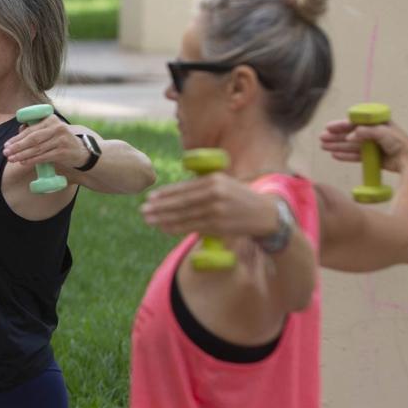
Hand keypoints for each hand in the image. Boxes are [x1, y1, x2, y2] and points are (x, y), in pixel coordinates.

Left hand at [2, 115, 86, 168]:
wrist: (80, 150)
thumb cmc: (59, 140)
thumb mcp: (50, 131)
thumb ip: (36, 130)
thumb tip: (18, 132)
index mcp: (51, 119)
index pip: (31, 129)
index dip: (17, 138)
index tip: (7, 144)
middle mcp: (57, 127)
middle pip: (33, 138)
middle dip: (17, 146)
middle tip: (6, 152)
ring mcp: (61, 140)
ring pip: (37, 149)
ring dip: (22, 155)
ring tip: (12, 159)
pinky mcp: (63, 152)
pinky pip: (44, 157)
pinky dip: (33, 160)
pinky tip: (24, 162)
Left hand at [141, 174, 278, 238]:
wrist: (264, 213)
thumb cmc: (238, 197)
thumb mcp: (223, 183)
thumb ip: (201, 185)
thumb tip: (173, 192)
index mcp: (214, 179)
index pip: (184, 187)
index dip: (165, 194)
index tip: (150, 197)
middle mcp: (215, 193)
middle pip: (181, 202)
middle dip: (159, 207)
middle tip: (143, 210)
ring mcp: (217, 210)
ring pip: (184, 216)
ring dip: (163, 219)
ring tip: (148, 220)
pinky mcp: (219, 225)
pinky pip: (192, 227)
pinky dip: (176, 228)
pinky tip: (164, 228)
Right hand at [319, 119, 407, 173]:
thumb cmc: (399, 143)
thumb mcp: (383, 133)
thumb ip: (367, 132)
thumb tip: (350, 135)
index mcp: (375, 123)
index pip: (354, 122)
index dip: (341, 125)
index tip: (328, 127)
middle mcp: (372, 133)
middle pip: (349, 134)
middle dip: (335, 136)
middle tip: (322, 138)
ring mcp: (371, 145)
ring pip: (350, 145)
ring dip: (337, 145)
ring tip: (324, 147)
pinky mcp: (371, 156)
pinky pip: (355, 155)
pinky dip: (345, 155)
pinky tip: (335, 155)